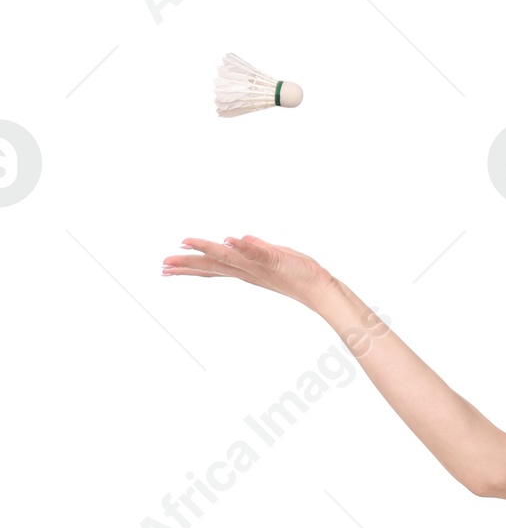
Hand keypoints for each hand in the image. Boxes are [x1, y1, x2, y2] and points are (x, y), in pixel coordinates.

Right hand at [162, 233, 331, 306]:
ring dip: (207, 251)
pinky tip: (230, 240)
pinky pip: (257, 252)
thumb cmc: (296, 272)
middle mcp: (247, 269)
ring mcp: (259, 265)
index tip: (166, 268)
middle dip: (188, 264)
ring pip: (228, 258)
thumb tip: (235, 240)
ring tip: (185, 244)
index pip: (211, 268)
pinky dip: (244, 247)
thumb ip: (253, 250)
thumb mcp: (270, 257)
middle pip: (213, 266)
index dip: (189, 267)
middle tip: (164, 266)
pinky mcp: (275, 260)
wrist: (320, 287)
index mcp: (243, 269)